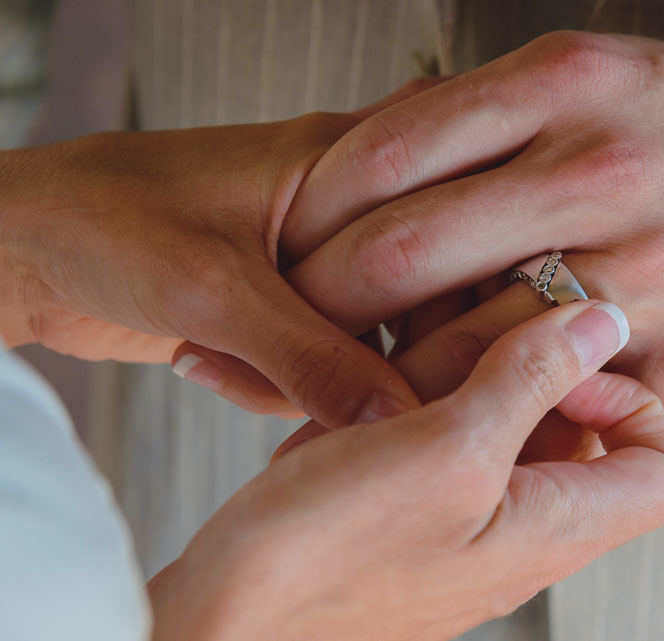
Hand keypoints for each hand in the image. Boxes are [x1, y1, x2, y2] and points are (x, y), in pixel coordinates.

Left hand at [0, 113, 420, 425]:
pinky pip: (320, 358)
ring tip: (216, 352)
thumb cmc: (98, 224)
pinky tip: (206, 358)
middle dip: (363, 353)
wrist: (18, 249)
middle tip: (293, 368)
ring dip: (300, 374)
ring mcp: (314, 258)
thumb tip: (402, 419)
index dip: (446, 297)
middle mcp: (342, 206)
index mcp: (344, 160)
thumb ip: (313, 358)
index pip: (448, 227)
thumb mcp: (214, 292)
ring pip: (367, 339)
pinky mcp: (286, 301)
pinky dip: (272, 380)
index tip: (416, 359)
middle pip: (417, 294)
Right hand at [146, 300, 663, 640]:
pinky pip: (455, 439)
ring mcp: (473, 520)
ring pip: (513, 424)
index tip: (568, 367)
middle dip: (537, 368)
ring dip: (470, 375)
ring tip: (411, 363)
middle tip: (470, 343)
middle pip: (587, 432)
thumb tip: (606, 323)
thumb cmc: (328, 550)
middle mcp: (528, 528)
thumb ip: (533, 380)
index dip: (637, 403)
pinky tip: (380, 381)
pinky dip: (430, 397)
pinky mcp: (422, 509)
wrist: (229, 615)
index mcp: (558, 526)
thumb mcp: (447, 449)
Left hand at [278, 32, 663, 424]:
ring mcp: (646, 269)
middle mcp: (603, 169)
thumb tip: (378, 173)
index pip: (385, 155)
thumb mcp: (606, 80)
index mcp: (569, 85)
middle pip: (402, 251)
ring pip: (463, 339)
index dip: (315, 211)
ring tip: (363, 370)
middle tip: (297, 319)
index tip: (285, 245)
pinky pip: (547, 395)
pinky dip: (488, 404)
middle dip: (325, 298)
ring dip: (393, 365)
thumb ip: (495, 122)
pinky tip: (464, 400)